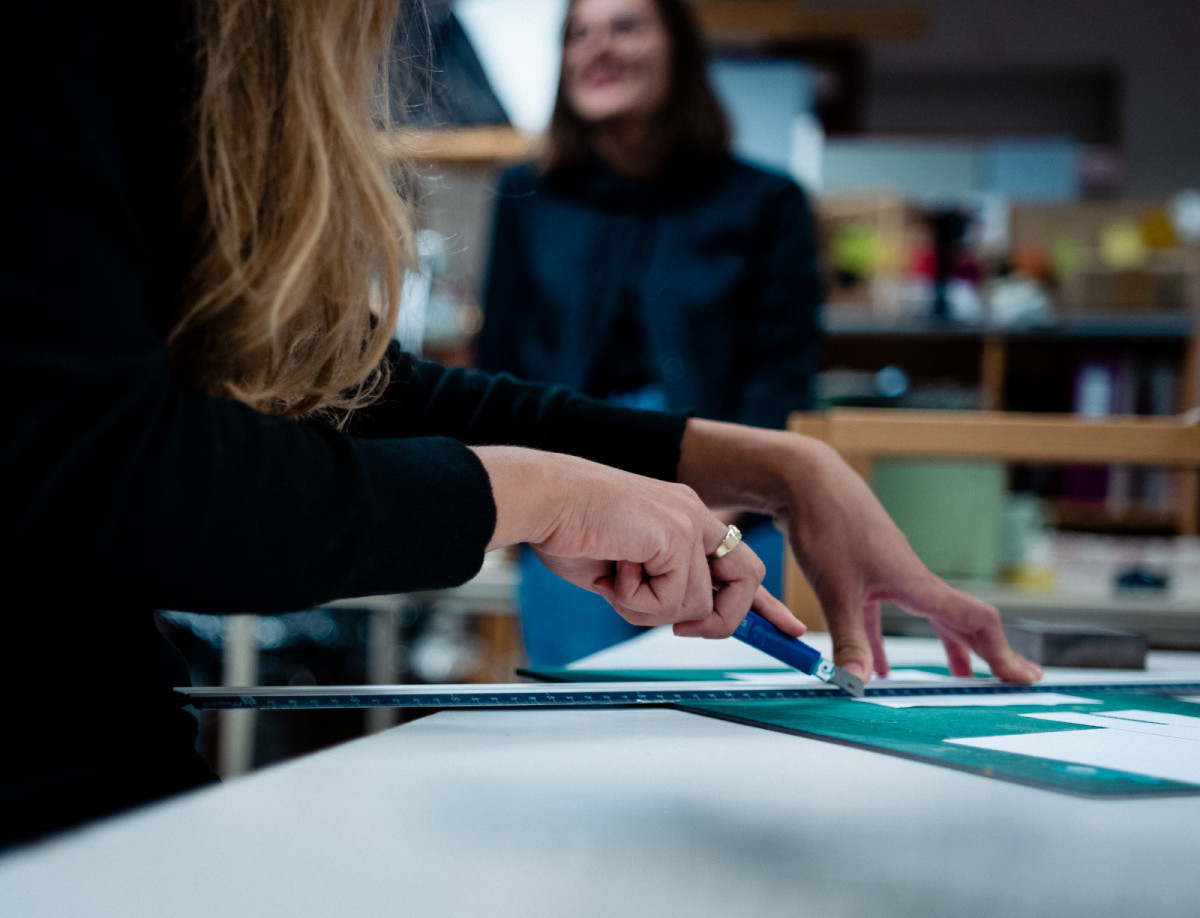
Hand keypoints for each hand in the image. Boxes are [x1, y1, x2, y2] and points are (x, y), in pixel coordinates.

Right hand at [475, 446, 803, 638]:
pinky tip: (614, 571)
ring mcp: (688, 521)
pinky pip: (674, 600)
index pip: (737, 564)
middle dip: (722, 619)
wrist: (543, 501)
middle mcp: (692, 514)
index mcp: (681, 518)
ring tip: (617, 581)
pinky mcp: (676, 534)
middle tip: (682, 628)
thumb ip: (654, 590)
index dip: (764, 604)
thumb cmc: (567, 529)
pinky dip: (637, 601)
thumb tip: (672, 618)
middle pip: (747, 579)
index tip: (789, 630)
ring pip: (698, 602)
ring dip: (650, 609)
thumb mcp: (622, 571)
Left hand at [676, 420, 1041, 684]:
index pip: (975, 621)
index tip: (1027, 678)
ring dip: (945, 644)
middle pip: (959, 619)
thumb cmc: (827, 525)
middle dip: (984, 652)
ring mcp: (888, 571)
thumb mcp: (836, 590)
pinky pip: (884, 612)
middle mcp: (910, 576)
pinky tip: (877, 665)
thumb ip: (850, 640)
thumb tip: (859, 685)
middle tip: (1007, 681)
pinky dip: (884, 640)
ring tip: (958, 676)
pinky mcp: (863, 568)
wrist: (806, 479)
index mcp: (917, 582)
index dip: (1002, 653)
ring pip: (926, 614)